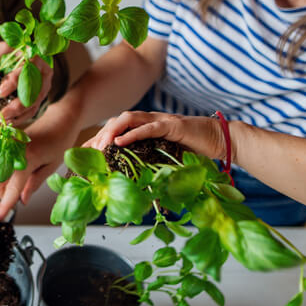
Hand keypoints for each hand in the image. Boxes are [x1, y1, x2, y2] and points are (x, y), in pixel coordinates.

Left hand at [0, 41, 53, 127]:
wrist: (36, 52)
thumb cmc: (18, 49)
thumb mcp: (5, 49)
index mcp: (35, 59)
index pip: (25, 72)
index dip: (13, 83)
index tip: (0, 93)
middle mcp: (43, 75)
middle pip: (32, 95)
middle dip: (14, 109)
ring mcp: (44, 88)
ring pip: (32, 107)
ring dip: (15, 119)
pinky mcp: (40, 98)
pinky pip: (31, 112)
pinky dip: (18, 120)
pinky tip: (5, 125)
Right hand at [0, 105, 80, 219]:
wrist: (59, 117)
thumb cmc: (61, 141)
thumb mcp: (52, 166)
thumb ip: (34, 184)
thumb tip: (22, 201)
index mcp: (27, 159)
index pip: (12, 188)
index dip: (5, 205)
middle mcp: (12, 152)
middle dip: (3, 196)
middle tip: (15, 203)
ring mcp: (7, 146)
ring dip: (2, 185)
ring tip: (18, 189)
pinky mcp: (6, 143)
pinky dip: (3, 174)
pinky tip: (15, 176)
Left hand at [85, 111, 222, 160]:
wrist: (222, 140)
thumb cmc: (196, 150)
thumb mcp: (168, 158)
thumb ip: (153, 164)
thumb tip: (137, 186)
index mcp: (147, 128)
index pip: (117, 130)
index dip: (99, 139)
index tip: (83, 153)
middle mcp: (151, 121)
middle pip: (117, 122)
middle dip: (101, 135)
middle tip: (88, 152)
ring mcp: (161, 120)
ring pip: (128, 119)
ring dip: (111, 131)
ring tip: (100, 146)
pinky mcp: (173, 125)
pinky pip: (150, 127)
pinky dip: (133, 133)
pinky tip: (119, 142)